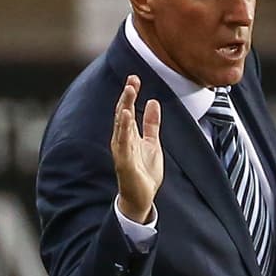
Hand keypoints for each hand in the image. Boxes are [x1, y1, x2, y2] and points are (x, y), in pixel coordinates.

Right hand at [111, 75, 163, 222]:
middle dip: (127, 96)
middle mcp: (122, 140)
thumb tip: (154, 101)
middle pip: (123, 113)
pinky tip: (127, 116)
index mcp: (129, 135)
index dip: (131, 94)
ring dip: (125, 107)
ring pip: (121, 125)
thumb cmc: (144, 171)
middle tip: (132, 79)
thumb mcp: (152, 143)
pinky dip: (124, 128)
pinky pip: (123, 143)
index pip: (128, 110)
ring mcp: (122, 150)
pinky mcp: (124, 162)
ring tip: (129, 91)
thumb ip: (152, 124)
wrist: (141, 197)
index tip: (135, 78)